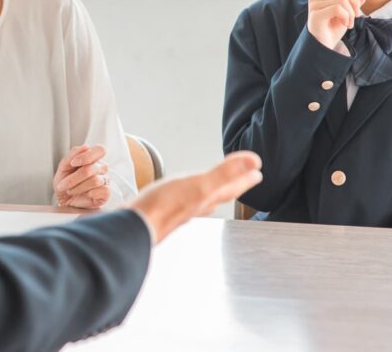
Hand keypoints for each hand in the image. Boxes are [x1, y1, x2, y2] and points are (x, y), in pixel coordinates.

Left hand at [53, 144, 110, 208]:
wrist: (63, 199)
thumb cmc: (65, 182)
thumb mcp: (63, 167)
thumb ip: (72, 155)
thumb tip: (85, 147)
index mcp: (92, 158)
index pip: (100, 150)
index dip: (87, 156)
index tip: (73, 163)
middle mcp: (101, 168)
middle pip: (91, 168)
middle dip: (74, 178)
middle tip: (63, 184)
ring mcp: (105, 180)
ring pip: (95, 180)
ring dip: (78, 187)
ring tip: (70, 190)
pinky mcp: (106, 193)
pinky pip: (104, 190)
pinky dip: (90, 193)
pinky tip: (85, 194)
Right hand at [130, 151, 261, 244]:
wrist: (134, 227)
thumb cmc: (164, 206)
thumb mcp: (199, 185)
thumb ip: (226, 173)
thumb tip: (254, 163)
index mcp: (206, 198)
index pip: (232, 187)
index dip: (245, 177)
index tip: (257, 169)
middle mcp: (196, 206)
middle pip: (220, 195)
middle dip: (233, 186)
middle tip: (244, 179)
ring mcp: (180, 211)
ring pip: (203, 201)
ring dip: (214, 193)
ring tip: (218, 189)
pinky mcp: (164, 212)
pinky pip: (185, 204)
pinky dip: (191, 199)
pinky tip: (184, 200)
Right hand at [307, 0, 370, 49]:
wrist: (324, 46)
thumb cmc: (334, 28)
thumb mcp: (349, 12)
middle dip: (355, 3)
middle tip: (356, 16)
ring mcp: (314, 5)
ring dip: (352, 13)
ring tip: (350, 23)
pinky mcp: (316, 15)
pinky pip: (338, 8)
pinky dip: (347, 17)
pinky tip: (345, 25)